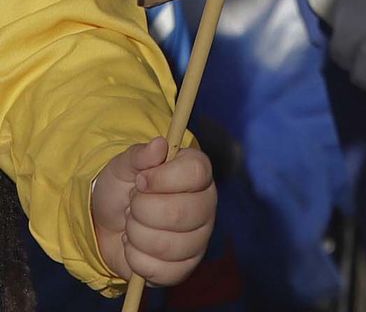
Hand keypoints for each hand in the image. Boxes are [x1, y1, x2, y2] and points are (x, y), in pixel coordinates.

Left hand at [91, 138, 214, 285]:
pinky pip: (162, 270)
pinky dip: (136, 260)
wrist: (109, 225)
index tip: (140, 181)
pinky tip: (134, 247)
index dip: (163, 179)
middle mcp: (206, 203)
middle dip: (142, 211)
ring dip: (136, 236)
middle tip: (131, 206)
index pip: (196, 174)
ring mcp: (199, 238)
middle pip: (180, 212)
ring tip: (131, 226)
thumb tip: (158, 145)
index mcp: (198, 172)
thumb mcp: (124, 166)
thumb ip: (139, 155)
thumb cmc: (123, 189)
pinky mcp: (185, 267)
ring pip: (169, 245)